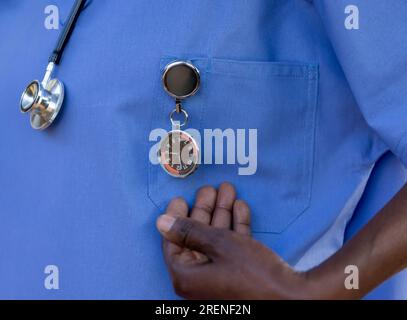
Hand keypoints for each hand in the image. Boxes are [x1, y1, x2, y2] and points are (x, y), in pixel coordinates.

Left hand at [156, 182, 307, 299]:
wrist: (292, 297)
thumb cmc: (251, 271)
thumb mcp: (218, 244)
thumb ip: (189, 231)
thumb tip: (161, 222)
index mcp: (187, 276)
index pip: (173, 242)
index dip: (177, 218)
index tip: (180, 198)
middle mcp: (200, 279)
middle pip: (196, 238)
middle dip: (205, 210)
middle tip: (208, 189)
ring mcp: (219, 278)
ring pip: (216, 240)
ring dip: (222, 214)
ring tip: (228, 190)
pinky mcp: (238, 275)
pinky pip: (231, 249)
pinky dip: (236, 228)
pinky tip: (240, 207)